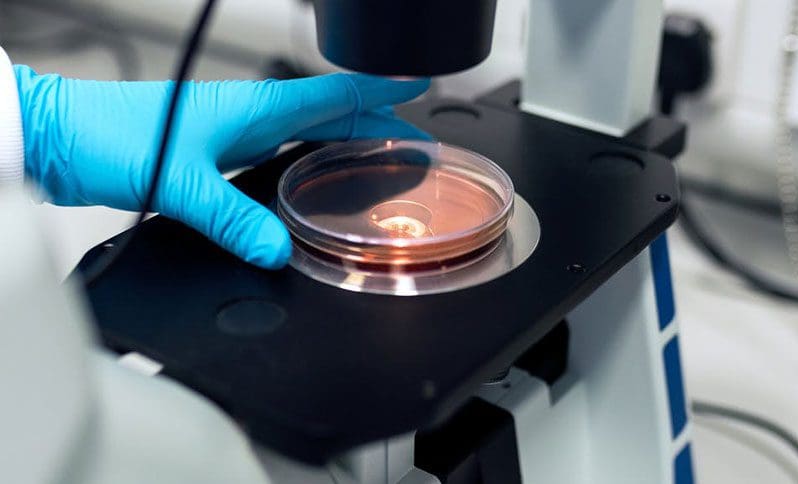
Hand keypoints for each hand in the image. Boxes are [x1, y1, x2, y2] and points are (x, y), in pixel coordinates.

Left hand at [14, 66, 429, 268]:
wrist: (58, 140)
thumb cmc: (106, 135)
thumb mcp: (177, 180)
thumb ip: (229, 218)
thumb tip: (276, 251)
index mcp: (252, 108)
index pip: (331, 93)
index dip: (377, 89)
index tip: (415, 85)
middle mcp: (248, 118)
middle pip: (329, 115)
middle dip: (376, 124)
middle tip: (413, 141)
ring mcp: (234, 136)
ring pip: (306, 136)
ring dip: (345, 145)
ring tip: (377, 162)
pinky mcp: (216, 158)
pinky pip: (279, 158)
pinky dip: (306, 167)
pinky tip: (311, 188)